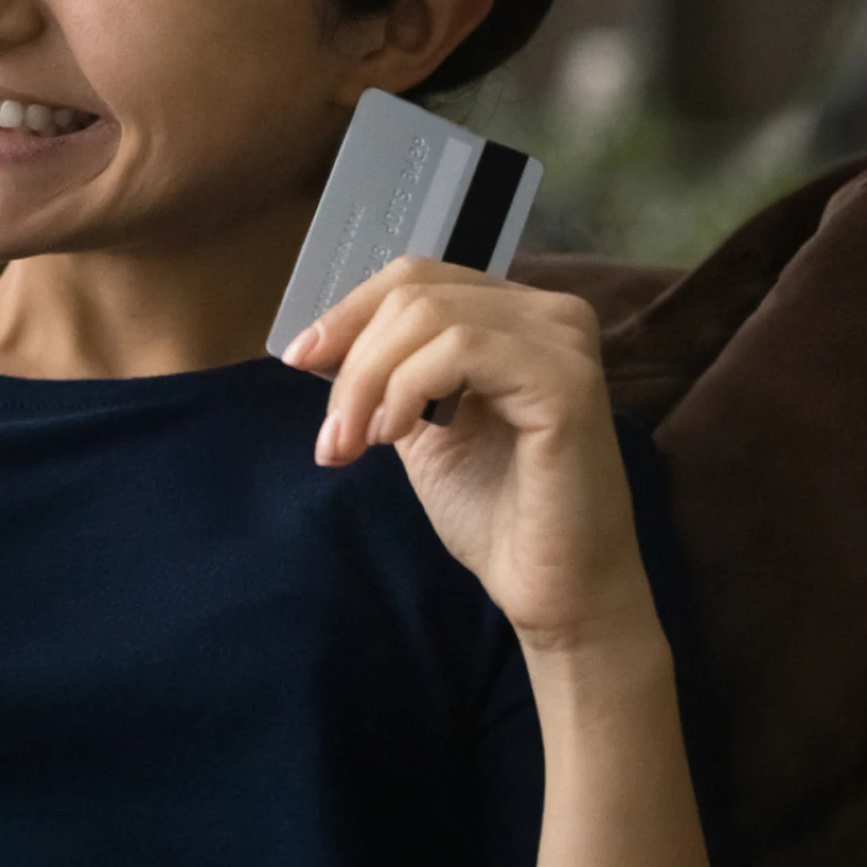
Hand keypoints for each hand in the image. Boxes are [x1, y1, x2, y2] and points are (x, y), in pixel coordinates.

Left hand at [279, 256, 652, 648]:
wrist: (550, 589)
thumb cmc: (493, 513)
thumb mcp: (420, 424)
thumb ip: (388, 373)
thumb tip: (319, 341)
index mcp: (515, 317)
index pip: (417, 277)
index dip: (350, 311)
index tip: (299, 359)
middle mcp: (549, 314)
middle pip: (415, 293)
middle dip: (354, 360)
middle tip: (331, 437)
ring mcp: (563, 341)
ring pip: (429, 315)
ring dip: (370, 380)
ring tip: (356, 443)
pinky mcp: (566, 380)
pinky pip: (460, 349)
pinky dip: (408, 386)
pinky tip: (396, 435)